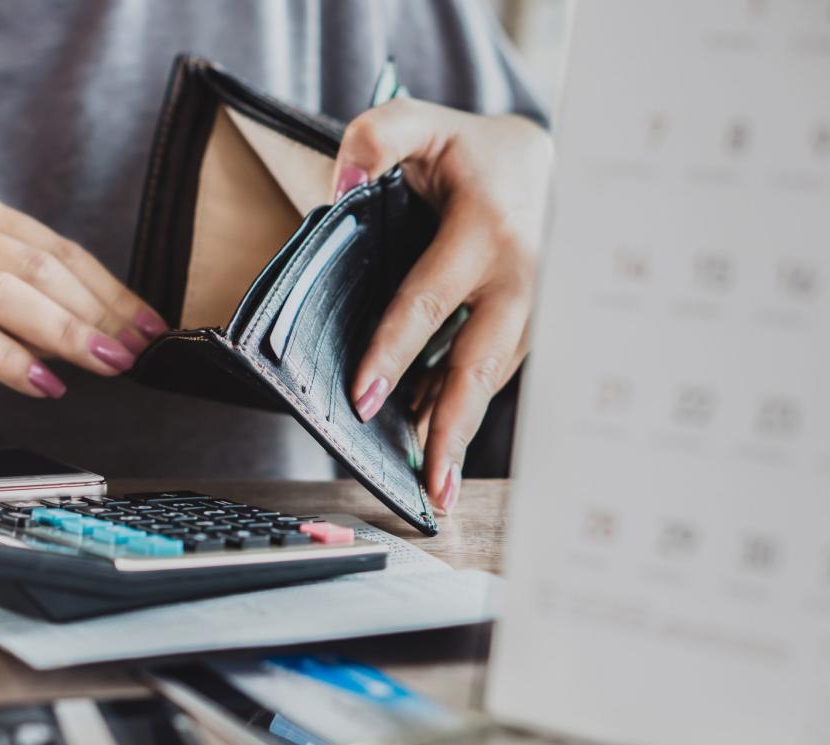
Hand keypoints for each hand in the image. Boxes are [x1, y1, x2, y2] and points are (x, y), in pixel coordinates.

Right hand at [0, 184, 168, 429]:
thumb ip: (38, 307)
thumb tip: (115, 331)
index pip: (53, 247)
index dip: (108, 289)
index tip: (147, 326)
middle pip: (34, 265)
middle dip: (95, 312)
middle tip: (131, 351)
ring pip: (2, 292)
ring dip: (63, 333)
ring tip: (101, 363)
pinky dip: (11, 360)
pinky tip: (43, 384)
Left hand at [333, 99, 551, 512]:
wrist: (542, 160)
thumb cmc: (470, 150)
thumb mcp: (421, 121)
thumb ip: (376, 137)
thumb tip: (337, 185)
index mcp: (488, 230)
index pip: (429, 300)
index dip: (394, 352)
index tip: (365, 398)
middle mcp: (520, 277)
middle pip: (479, 364)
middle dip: (452, 428)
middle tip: (429, 487)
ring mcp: (533, 307)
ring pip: (489, 378)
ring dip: (458, 428)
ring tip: (430, 482)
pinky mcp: (532, 326)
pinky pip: (493, 372)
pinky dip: (462, 403)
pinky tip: (433, 435)